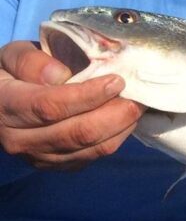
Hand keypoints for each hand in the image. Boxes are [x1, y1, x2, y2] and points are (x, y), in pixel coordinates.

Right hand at [0, 41, 143, 170]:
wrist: (1, 105)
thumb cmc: (12, 73)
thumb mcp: (10, 56)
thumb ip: (30, 61)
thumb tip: (61, 75)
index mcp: (5, 107)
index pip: (50, 106)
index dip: (87, 95)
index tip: (116, 80)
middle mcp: (19, 139)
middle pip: (77, 133)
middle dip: (115, 114)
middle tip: (137, 95)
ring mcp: (40, 156)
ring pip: (91, 148)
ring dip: (121, 127)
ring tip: (138, 104)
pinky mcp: (58, 165)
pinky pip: (94, 155)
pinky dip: (117, 137)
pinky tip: (126, 118)